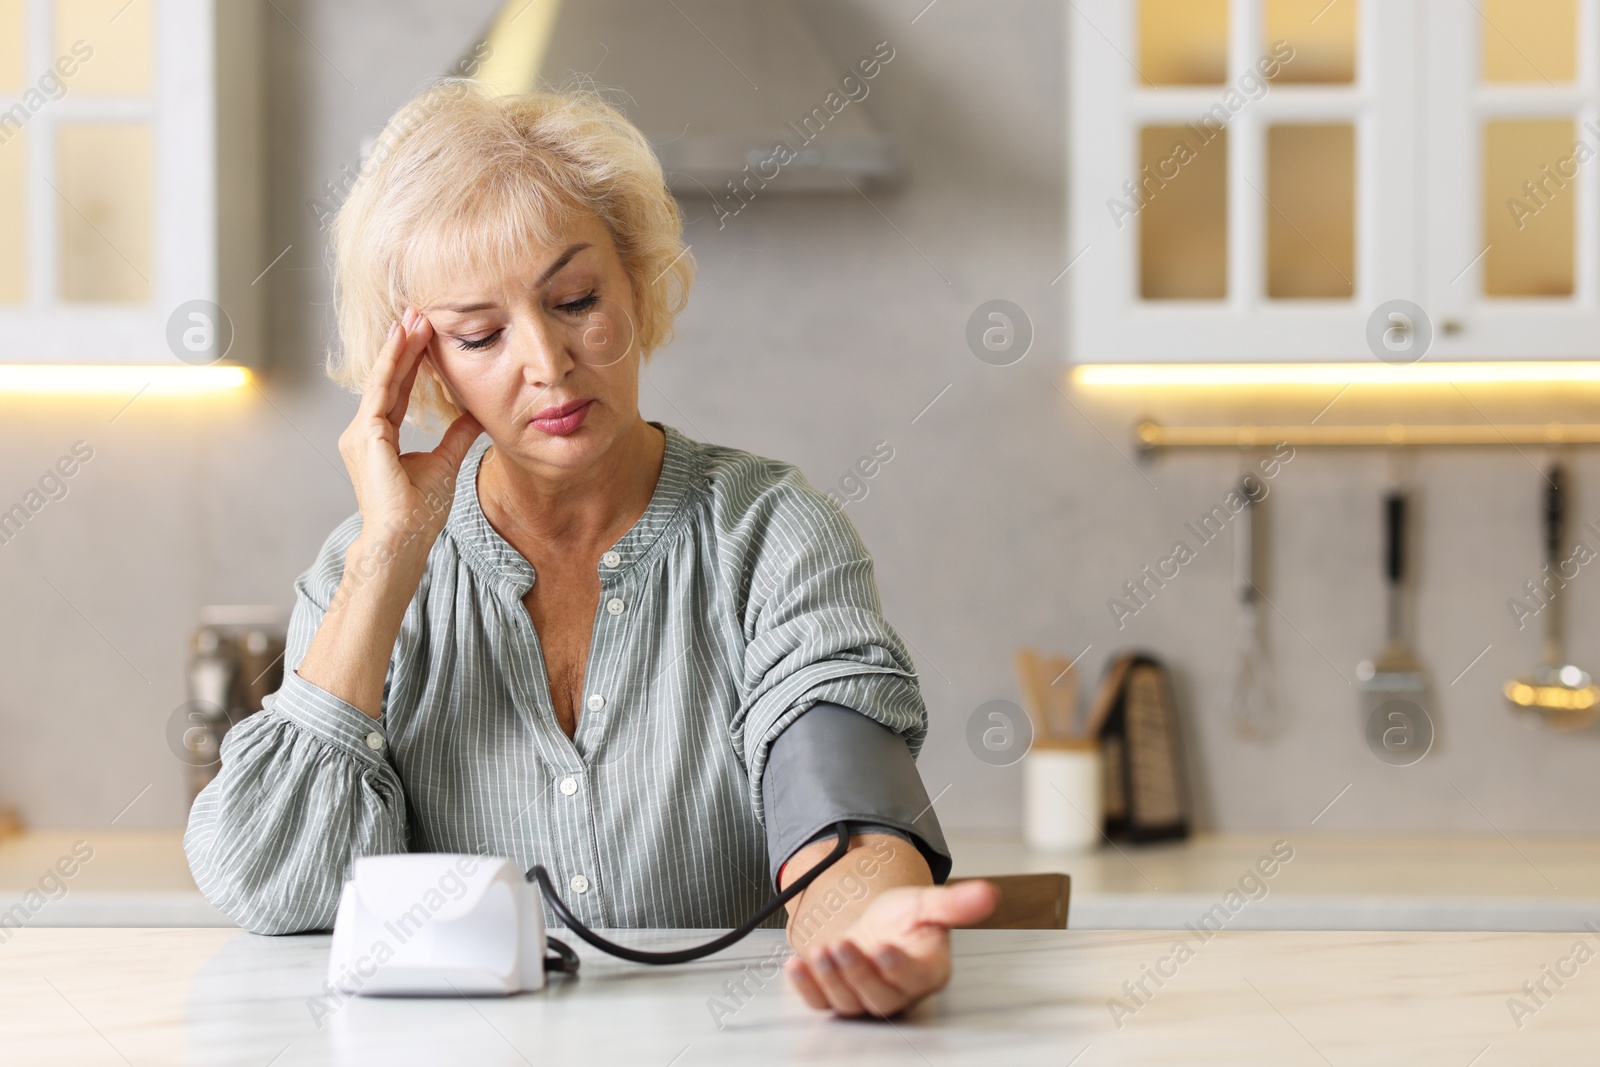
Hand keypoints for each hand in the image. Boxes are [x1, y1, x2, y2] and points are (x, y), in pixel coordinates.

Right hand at [337, 307, 481, 555]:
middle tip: (419, 312)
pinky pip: (381, 389)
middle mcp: (364, 432)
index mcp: (379, 438)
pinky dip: (393, 362)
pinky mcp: (365, 435)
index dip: (411, 362)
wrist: (404, 539)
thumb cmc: (418, 512)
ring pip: (384, 378)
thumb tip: (475, 415)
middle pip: (389, 378)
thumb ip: (456, 435)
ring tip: (415, 317)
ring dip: (400, 346)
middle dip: (405, 345)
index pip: (398, 390)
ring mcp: (360, 433)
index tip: (424, 334)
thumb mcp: (445, 463)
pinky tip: (403, 339)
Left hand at [784, 880, 998, 1018]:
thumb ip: (954, 904)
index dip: (898, 968)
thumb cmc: (904, 919)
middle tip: (842, 945)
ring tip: (819, 951)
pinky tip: (796, 966)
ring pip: (849, 1002)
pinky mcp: (837, 996)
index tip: (883, 948)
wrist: (875, 923)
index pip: (914, 979)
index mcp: (926, 972)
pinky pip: (821, 1002)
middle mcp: (897, 992)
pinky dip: (806, 987)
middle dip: (857, 973)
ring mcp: (865, 997)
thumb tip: (989, 894)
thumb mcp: (927, 903)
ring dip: (830, 979)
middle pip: (879, 997)